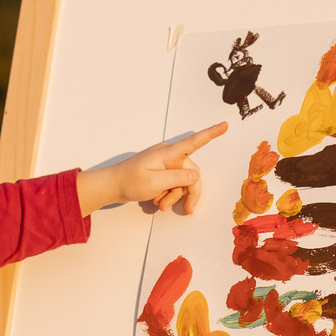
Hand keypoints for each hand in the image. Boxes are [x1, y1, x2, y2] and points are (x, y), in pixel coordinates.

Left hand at [77, 123, 227, 215]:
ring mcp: (164, 163)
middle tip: (186, 210)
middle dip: (188, 192)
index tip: (224, 125)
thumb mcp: (155, 183)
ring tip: (160, 205)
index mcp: (167, 153)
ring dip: (175, 196)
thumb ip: (178, 178)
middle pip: (191, 173)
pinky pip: (172, 183)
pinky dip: (167, 194)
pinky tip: (157, 201)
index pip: (193, 142)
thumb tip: (196, 174)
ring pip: (182, 181)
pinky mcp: (160, 171)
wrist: (110, 185)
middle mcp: (168, 155)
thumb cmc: (129, 182)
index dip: (211, 134)